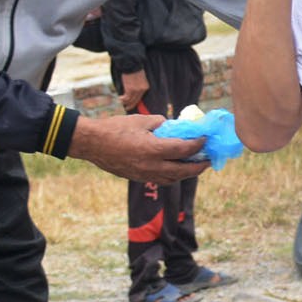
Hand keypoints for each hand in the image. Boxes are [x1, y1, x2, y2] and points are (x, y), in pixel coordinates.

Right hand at [68, 112, 208, 184]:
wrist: (92, 143)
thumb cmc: (115, 128)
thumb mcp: (141, 120)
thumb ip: (161, 124)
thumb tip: (173, 127)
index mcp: (153, 149)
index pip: (184, 149)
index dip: (198, 144)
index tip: (205, 138)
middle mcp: (151, 166)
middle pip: (183, 170)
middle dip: (199, 166)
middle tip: (209, 159)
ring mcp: (144, 174)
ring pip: (172, 179)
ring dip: (186, 173)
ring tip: (195, 166)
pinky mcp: (138, 178)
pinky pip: (161, 180)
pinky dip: (172, 176)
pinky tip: (176, 168)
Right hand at [117, 69, 149, 110]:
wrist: (131, 64)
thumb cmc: (134, 70)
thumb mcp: (140, 79)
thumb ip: (138, 87)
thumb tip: (133, 94)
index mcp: (146, 87)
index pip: (141, 98)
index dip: (136, 102)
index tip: (132, 105)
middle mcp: (142, 90)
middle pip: (136, 101)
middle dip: (131, 105)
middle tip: (127, 108)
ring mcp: (136, 90)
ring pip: (130, 100)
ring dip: (125, 102)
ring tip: (121, 101)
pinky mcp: (130, 89)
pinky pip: (126, 98)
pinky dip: (123, 99)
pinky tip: (120, 98)